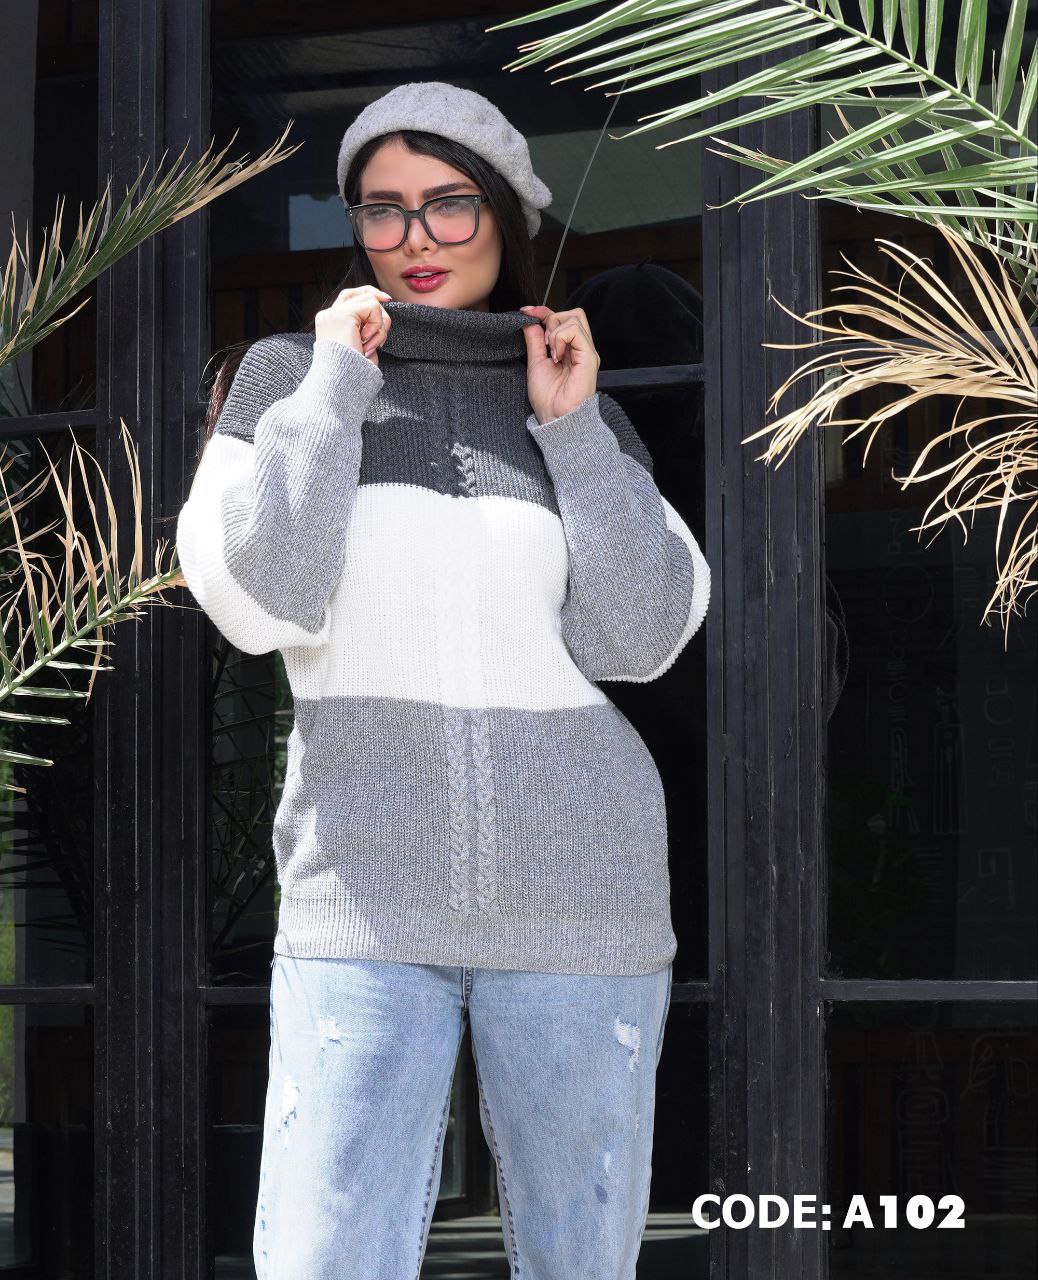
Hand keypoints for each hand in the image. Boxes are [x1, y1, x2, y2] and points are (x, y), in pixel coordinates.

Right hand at [315, 285, 393, 365]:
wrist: (342, 382)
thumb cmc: (353, 372)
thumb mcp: (361, 345)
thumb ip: (366, 328)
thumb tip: (383, 312)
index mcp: (331, 322)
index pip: (351, 296)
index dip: (371, 293)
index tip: (388, 299)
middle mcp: (329, 315)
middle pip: (361, 293)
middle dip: (379, 311)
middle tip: (381, 331)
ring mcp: (334, 313)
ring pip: (371, 300)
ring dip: (379, 325)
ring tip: (369, 345)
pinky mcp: (342, 314)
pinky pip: (372, 307)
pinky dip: (376, 325)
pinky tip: (366, 341)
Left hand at [518, 305, 599, 424]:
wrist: (555, 418)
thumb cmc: (548, 399)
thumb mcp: (536, 362)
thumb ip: (534, 340)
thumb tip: (529, 320)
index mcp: (571, 350)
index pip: (563, 318)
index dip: (544, 312)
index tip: (526, 313)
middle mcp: (582, 349)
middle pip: (574, 313)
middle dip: (552, 319)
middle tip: (543, 342)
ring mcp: (587, 352)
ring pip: (575, 318)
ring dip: (555, 332)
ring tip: (550, 353)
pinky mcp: (589, 357)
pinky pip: (576, 331)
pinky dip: (561, 338)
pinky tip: (556, 356)